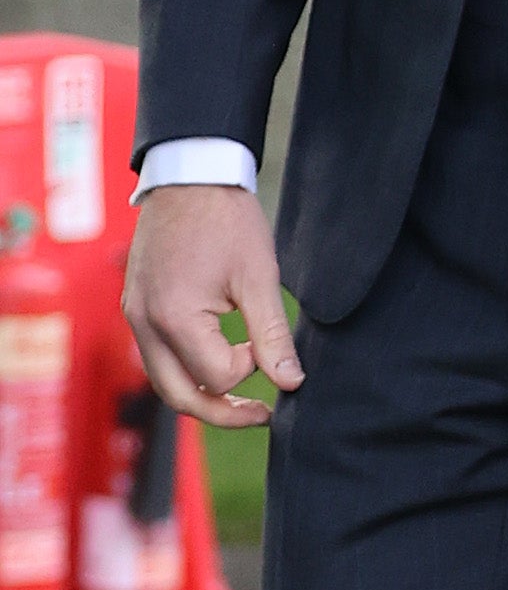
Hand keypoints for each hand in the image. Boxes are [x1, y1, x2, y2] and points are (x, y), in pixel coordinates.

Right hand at [123, 185, 301, 430]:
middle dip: (221, 413)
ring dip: (201, 395)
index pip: (214, 378)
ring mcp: (134, 315)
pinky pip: (157, 356)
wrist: (190, 175)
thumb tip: (291, 383)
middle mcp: (143, 323)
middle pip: (178, 397)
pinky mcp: (135, 306)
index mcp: (174, 317)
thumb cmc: (226, 220)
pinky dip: (186, 370)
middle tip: (262, 414)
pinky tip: (217, 360)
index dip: (249, 372)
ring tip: (242, 396)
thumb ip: (272, 335)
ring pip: (163, 381)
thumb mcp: (259, 278)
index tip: (266, 346)